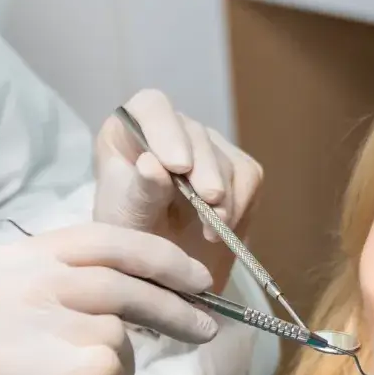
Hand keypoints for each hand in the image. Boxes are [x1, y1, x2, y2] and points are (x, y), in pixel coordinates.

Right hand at [0, 224, 216, 374]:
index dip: (151, 252)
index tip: (189, 274)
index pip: (89, 237)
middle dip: (173, 298)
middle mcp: (4, 288)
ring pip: (116, 328)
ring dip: (117, 363)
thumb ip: (37, 290)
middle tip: (206, 324)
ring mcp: (25, 330)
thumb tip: (128, 284)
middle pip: (116, 276)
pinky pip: (113, 369)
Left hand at [94, 88, 263, 289]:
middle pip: (195, 133)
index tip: (177, 166)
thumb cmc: (131, 237)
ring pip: (224, 157)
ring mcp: (206, 148)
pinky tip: (222, 228)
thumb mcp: (126, 219)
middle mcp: (169, 131)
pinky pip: (248, 177)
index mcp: (129, 131)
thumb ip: (139, 192)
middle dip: (205, 169)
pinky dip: (240, 205)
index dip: (167, 131)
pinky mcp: (235, 169)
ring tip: (211, 229)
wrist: (160, 266)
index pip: (152, 108)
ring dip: (223, 196)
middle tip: (209, 200)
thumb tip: (152, 164)